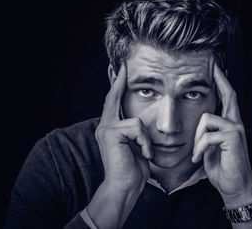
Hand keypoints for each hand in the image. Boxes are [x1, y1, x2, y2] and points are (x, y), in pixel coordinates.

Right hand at [95, 61, 151, 192]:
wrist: (125, 187)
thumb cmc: (133, 169)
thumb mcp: (137, 146)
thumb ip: (135, 131)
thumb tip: (141, 120)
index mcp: (111, 127)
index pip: (114, 101)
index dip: (118, 84)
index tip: (121, 69)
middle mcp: (105, 125)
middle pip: (114, 97)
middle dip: (120, 80)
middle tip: (124, 65)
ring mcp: (106, 128)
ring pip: (136, 120)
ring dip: (146, 139)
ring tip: (145, 152)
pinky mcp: (110, 133)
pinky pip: (137, 128)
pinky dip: (144, 142)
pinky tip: (143, 154)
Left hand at [192, 63, 251, 207]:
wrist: (234, 187)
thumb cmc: (222, 167)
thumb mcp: (211, 147)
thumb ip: (207, 133)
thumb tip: (200, 124)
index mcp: (230, 124)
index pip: (227, 98)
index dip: (222, 82)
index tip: (216, 68)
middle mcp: (235, 123)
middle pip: (228, 95)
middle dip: (220, 79)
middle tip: (214, 65)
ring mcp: (236, 129)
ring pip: (206, 118)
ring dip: (197, 138)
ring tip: (197, 154)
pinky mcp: (233, 138)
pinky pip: (207, 136)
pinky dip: (199, 149)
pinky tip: (198, 159)